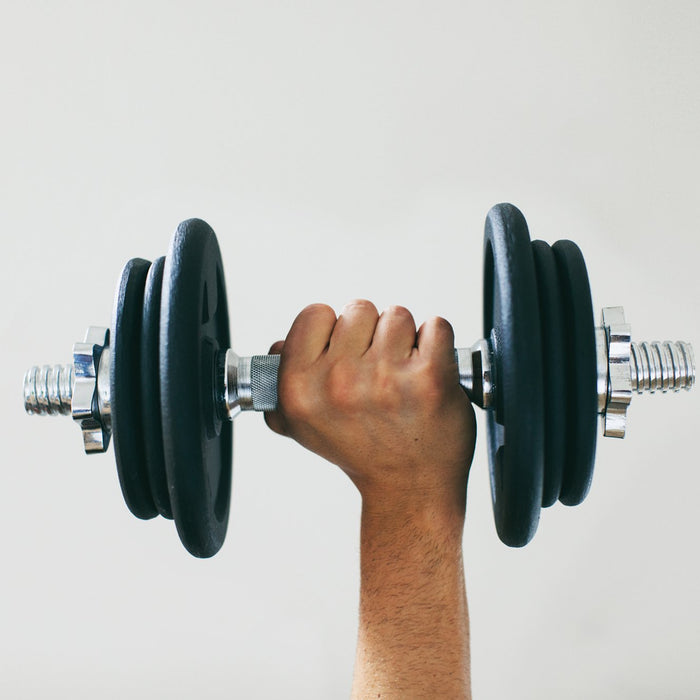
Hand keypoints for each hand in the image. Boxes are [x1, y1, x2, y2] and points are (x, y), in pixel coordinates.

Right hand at [265, 300, 475, 519]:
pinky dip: (437, 342)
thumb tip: (277, 347)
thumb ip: (280, 384)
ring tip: (402, 375)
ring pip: (398, 315)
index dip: (333, 330)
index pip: (314, 314)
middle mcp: (339, 382)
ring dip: (405, 339)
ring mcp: (386, 378)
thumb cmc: (362, 450)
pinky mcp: (430, 377)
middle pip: (359, 309)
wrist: (409, 488)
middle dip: (371, 334)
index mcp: (300, 388)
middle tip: (376, 371)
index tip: (345, 353)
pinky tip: (427, 372)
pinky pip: (436, 326)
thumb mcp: (303, 427)